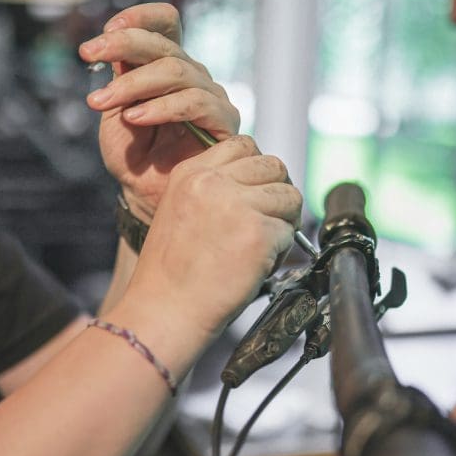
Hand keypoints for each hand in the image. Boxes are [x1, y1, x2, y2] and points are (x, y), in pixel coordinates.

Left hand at [79, 3, 238, 220]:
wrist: (147, 198)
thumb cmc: (133, 155)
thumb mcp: (115, 109)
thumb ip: (119, 76)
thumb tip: (112, 42)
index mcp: (167, 66)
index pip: (166, 23)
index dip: (140, 16)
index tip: (107, 29)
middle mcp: (193, 76)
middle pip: (165, 45)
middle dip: (122, 45)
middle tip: (87, 54)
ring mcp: (211, 97)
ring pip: (176, 72)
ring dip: (133, 83)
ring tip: (101, 102)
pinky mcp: (223, 122)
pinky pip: (195, 103)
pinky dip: (161, 107)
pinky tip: (134, 117)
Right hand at [117, 135, 301, 345]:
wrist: (165, 310)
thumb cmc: (173, 273)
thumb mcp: (181, 211)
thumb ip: (216, 189)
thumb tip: (260, 183)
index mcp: (191, 172)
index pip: (243, 145)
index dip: (257, 171)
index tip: (255, 196)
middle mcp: (213, 182)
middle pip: (273, 166)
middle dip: (277, 193)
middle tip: (268, 221)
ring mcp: (237, 205)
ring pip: (289, 196)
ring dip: (284, 221)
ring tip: (262, 246)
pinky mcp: (257, 233)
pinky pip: (289, 231)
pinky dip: (281, 250)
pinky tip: (257, 265)